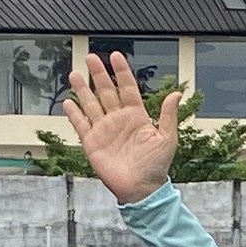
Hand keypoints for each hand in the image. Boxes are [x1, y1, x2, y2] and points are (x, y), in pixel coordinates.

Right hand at [58, 50, 181, 201]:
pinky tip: (69, 102)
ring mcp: (104, 130)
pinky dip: (74, 114)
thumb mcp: (168, 139)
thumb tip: (176, 93)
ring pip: (91, 104)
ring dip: (83, 89)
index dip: (122, 72)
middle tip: (91, 57)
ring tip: (75, 74)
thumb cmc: (156, 167)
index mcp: (136, 116)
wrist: (141, 190)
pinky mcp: (92, 143)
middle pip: (106, 91)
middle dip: (99, 74)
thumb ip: (169, 115)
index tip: (116, 56)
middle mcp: (118, 120)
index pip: (127, 88)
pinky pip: (81, 125)